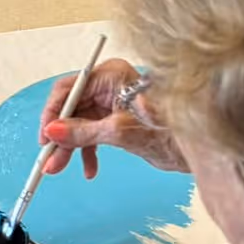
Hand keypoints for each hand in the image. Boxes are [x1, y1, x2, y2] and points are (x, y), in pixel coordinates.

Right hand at [39, 60, 187, 178]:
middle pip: (72, 107)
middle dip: (60, 135)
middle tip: (49, 159)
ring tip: (60, 168)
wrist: (198, 149)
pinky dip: (88, 151)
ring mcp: (113, 102)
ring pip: (79, 123)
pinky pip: (93, 133)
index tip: (45, 136)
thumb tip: (53, 132)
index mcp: (111, 75)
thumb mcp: (119, 132)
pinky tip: (89, 169)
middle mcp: (109, 85)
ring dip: (71, 147)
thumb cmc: (170, 132)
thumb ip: (83, 132)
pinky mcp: (118, 120)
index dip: (53, 113)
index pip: (69, 88)